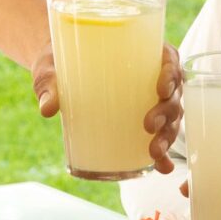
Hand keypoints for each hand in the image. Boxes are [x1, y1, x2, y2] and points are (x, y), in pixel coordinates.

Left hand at [33, 44, 185, 174]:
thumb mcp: (52, 67)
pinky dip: (163, 155)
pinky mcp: (139, 121)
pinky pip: (157, 137)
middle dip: (167, 112)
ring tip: (153, 152)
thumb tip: (48, 109)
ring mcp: (147, 101)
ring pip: (170, 117)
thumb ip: (49, 83)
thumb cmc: (58, 60)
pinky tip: (161, 167)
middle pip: (172, 93)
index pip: (168, 59)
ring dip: (167, 135)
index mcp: (139, 52)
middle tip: (149, 125)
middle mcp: (150, 76)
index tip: (160, 89)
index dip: (171, 74)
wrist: (55, 71)